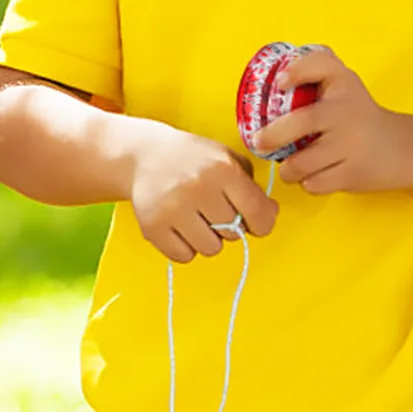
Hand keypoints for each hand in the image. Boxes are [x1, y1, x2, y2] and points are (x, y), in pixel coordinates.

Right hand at [129, 122, 279, 262]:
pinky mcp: (152, 226)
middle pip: (233, 233)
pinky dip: (185, 247)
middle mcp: (197, 188)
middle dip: (228, 226)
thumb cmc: (192, 159)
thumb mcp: (226, 158)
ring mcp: (172, 208)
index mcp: (221, 169)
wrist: (142, 155)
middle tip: (214, 211)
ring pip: (210, 249)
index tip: (256, 223)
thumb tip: (270, 215)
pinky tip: (179, 227)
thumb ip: (251, 186)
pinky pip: (183, 256)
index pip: (257, 212)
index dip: (262, 223)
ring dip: (208, 239)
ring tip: (196, 219)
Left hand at [252, 46, 412, 194]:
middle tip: (258, 143)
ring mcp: (352, 144)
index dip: (297, 71)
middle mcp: (348, 111)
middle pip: (303, 121)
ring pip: (302, 162)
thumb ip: (312, 72)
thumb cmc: (356, 115)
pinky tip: (313, 175)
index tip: (279, 83)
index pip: (321, 65)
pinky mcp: (353, 173)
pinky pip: (314, 183)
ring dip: (288, 169)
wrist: (401, 148)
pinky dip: (306, 183)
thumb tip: (267, 78)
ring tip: (289, 166)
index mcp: (343, 83)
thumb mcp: (342, 85)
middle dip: (273, 135)